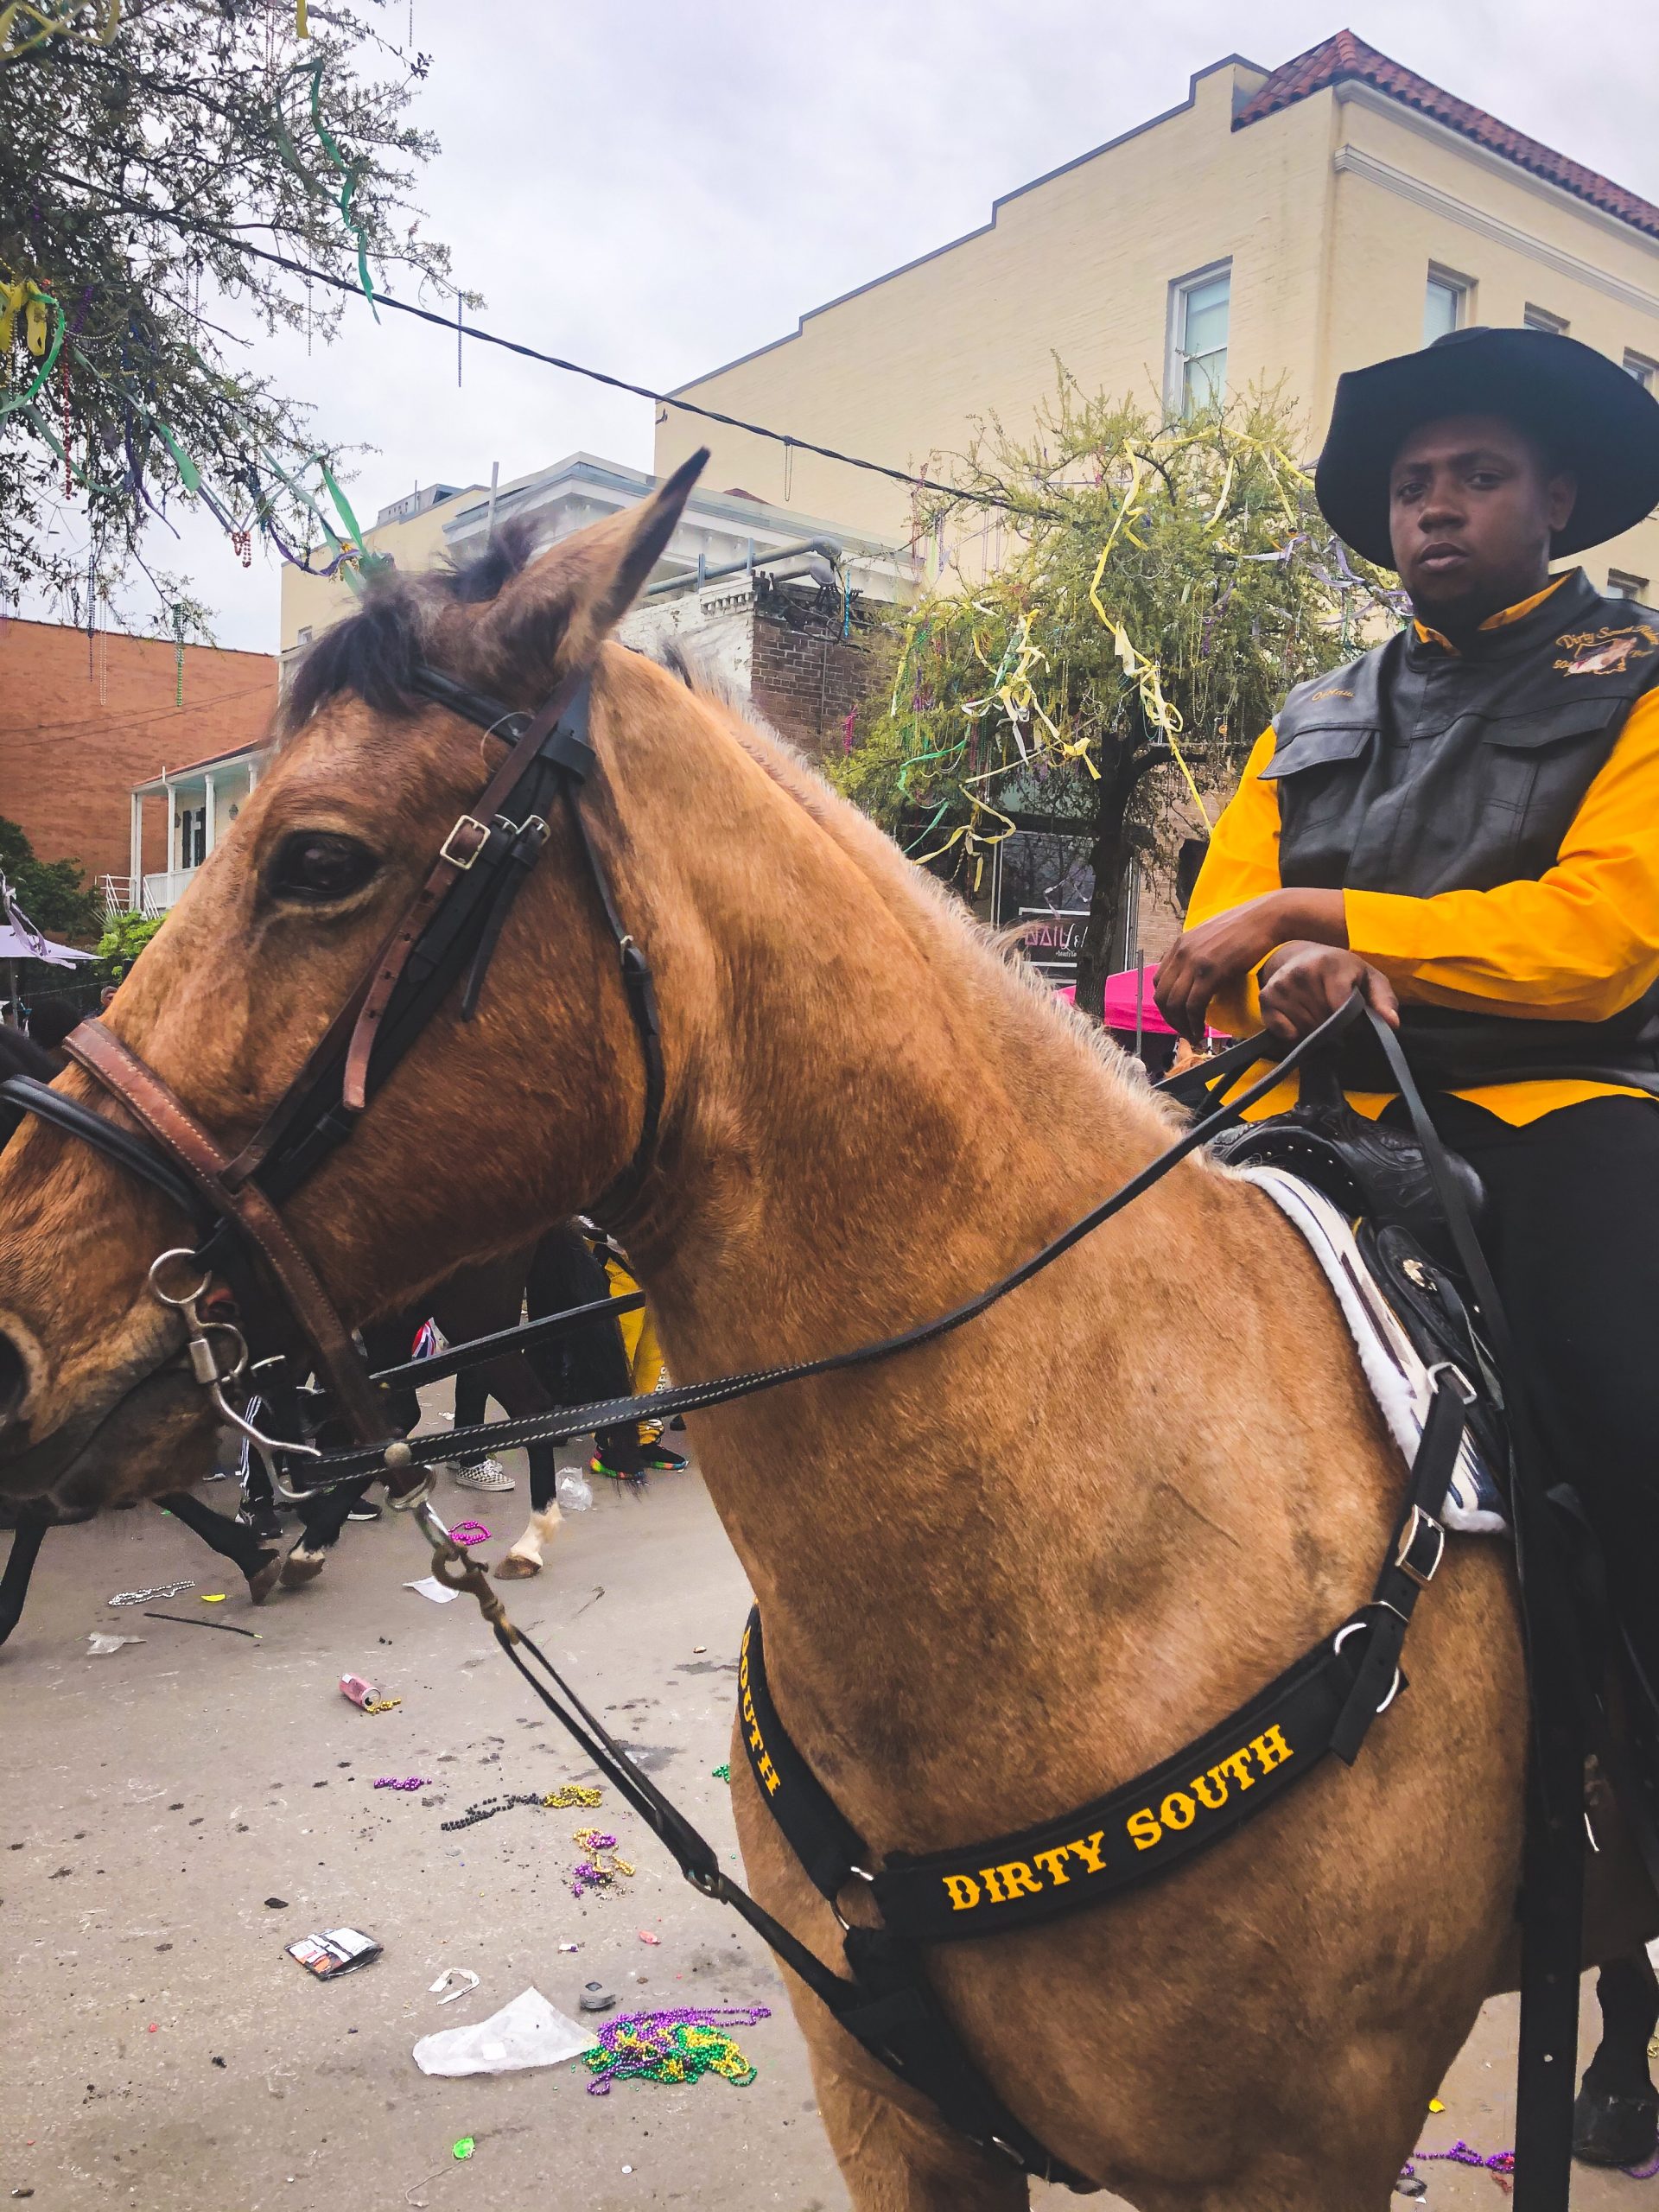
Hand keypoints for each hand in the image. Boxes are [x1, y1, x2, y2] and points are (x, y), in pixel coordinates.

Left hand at [1155, 888, 1345, 1041]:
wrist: (1266, 917)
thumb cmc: (1246, 927)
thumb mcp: (1212, 937)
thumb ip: (1199, 954)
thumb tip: (1199, 975)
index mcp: (1180, 944)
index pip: (1159, 981)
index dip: (1165, 1004)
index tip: (1177, 1016)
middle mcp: (1181, 952)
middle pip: (1162, 996)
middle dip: (1170, 1019)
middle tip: (1184, 1031)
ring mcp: (1194, 962)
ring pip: (1175, 1004)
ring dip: (1182, 1025)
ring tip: (1194, 1035)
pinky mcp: (1210, 972)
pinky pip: (1193, 1005)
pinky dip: (1194, 1022)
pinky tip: (1202, 1030)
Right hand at [1258, 942, 1398, 1042]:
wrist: (1299, 955)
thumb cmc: (1341, 971)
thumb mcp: (1368, 979)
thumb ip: (1383, 1000)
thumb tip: (1392, 1023)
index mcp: (1331, 964)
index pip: (1340, 1009)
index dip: (1349, 1023)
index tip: (1352, 1021)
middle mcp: (1302, 971)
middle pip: (1323, 1023)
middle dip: (1333, 1028)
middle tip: (1335, 1016)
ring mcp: (1281, 985)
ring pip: (1305, 1030)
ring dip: (1314, 1031)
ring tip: (1318, 1015)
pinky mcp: (1266, 998)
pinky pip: (1285, 1033)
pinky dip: (1294, 1034)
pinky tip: (1300, 1018)